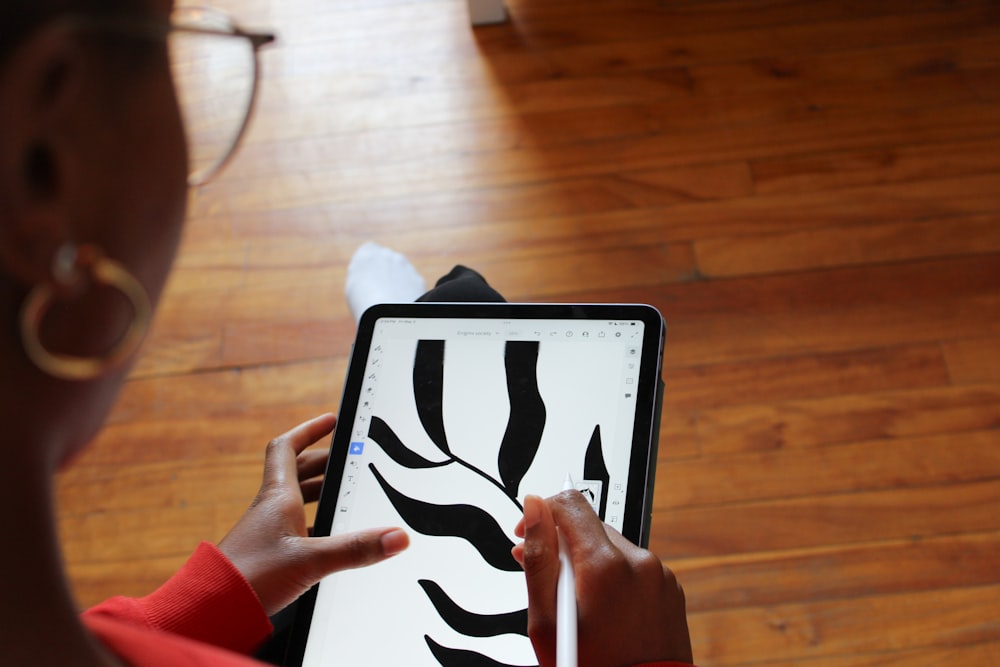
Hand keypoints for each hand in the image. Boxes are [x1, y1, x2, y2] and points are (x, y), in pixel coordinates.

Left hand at [219, 414, 408, 615]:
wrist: (213, 609)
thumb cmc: (251, 576)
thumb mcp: (312, 560)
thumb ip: (356, 549)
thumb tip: (397, 537)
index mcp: (277, 497)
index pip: (287, 448)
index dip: (309, 430)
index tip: (330, 421)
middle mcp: (269, 508)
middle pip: (296, 472)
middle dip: (324, 463)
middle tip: (348, 461)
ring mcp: (266, 530)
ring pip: (295, 499)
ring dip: (319, 492)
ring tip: (344, 494)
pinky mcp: (267, 553)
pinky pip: (293, 527)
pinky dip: (313, 523)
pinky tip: (327, 536)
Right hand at [512, 491, 691, 666]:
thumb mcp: (547, 620)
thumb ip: (539, 558)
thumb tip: (534, 510)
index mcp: (606, 565)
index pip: (570, 504)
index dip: (542, 513)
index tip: (529, 533)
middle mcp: (639, 562)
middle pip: (591, 527)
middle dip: (565, 547)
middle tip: (551, 584)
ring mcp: (659, 576)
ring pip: (612, 549)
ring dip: (592, 564)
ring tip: (582, 607)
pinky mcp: (671, 589)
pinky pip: (635, 569)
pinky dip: (617, 580)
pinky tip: (608, 612)